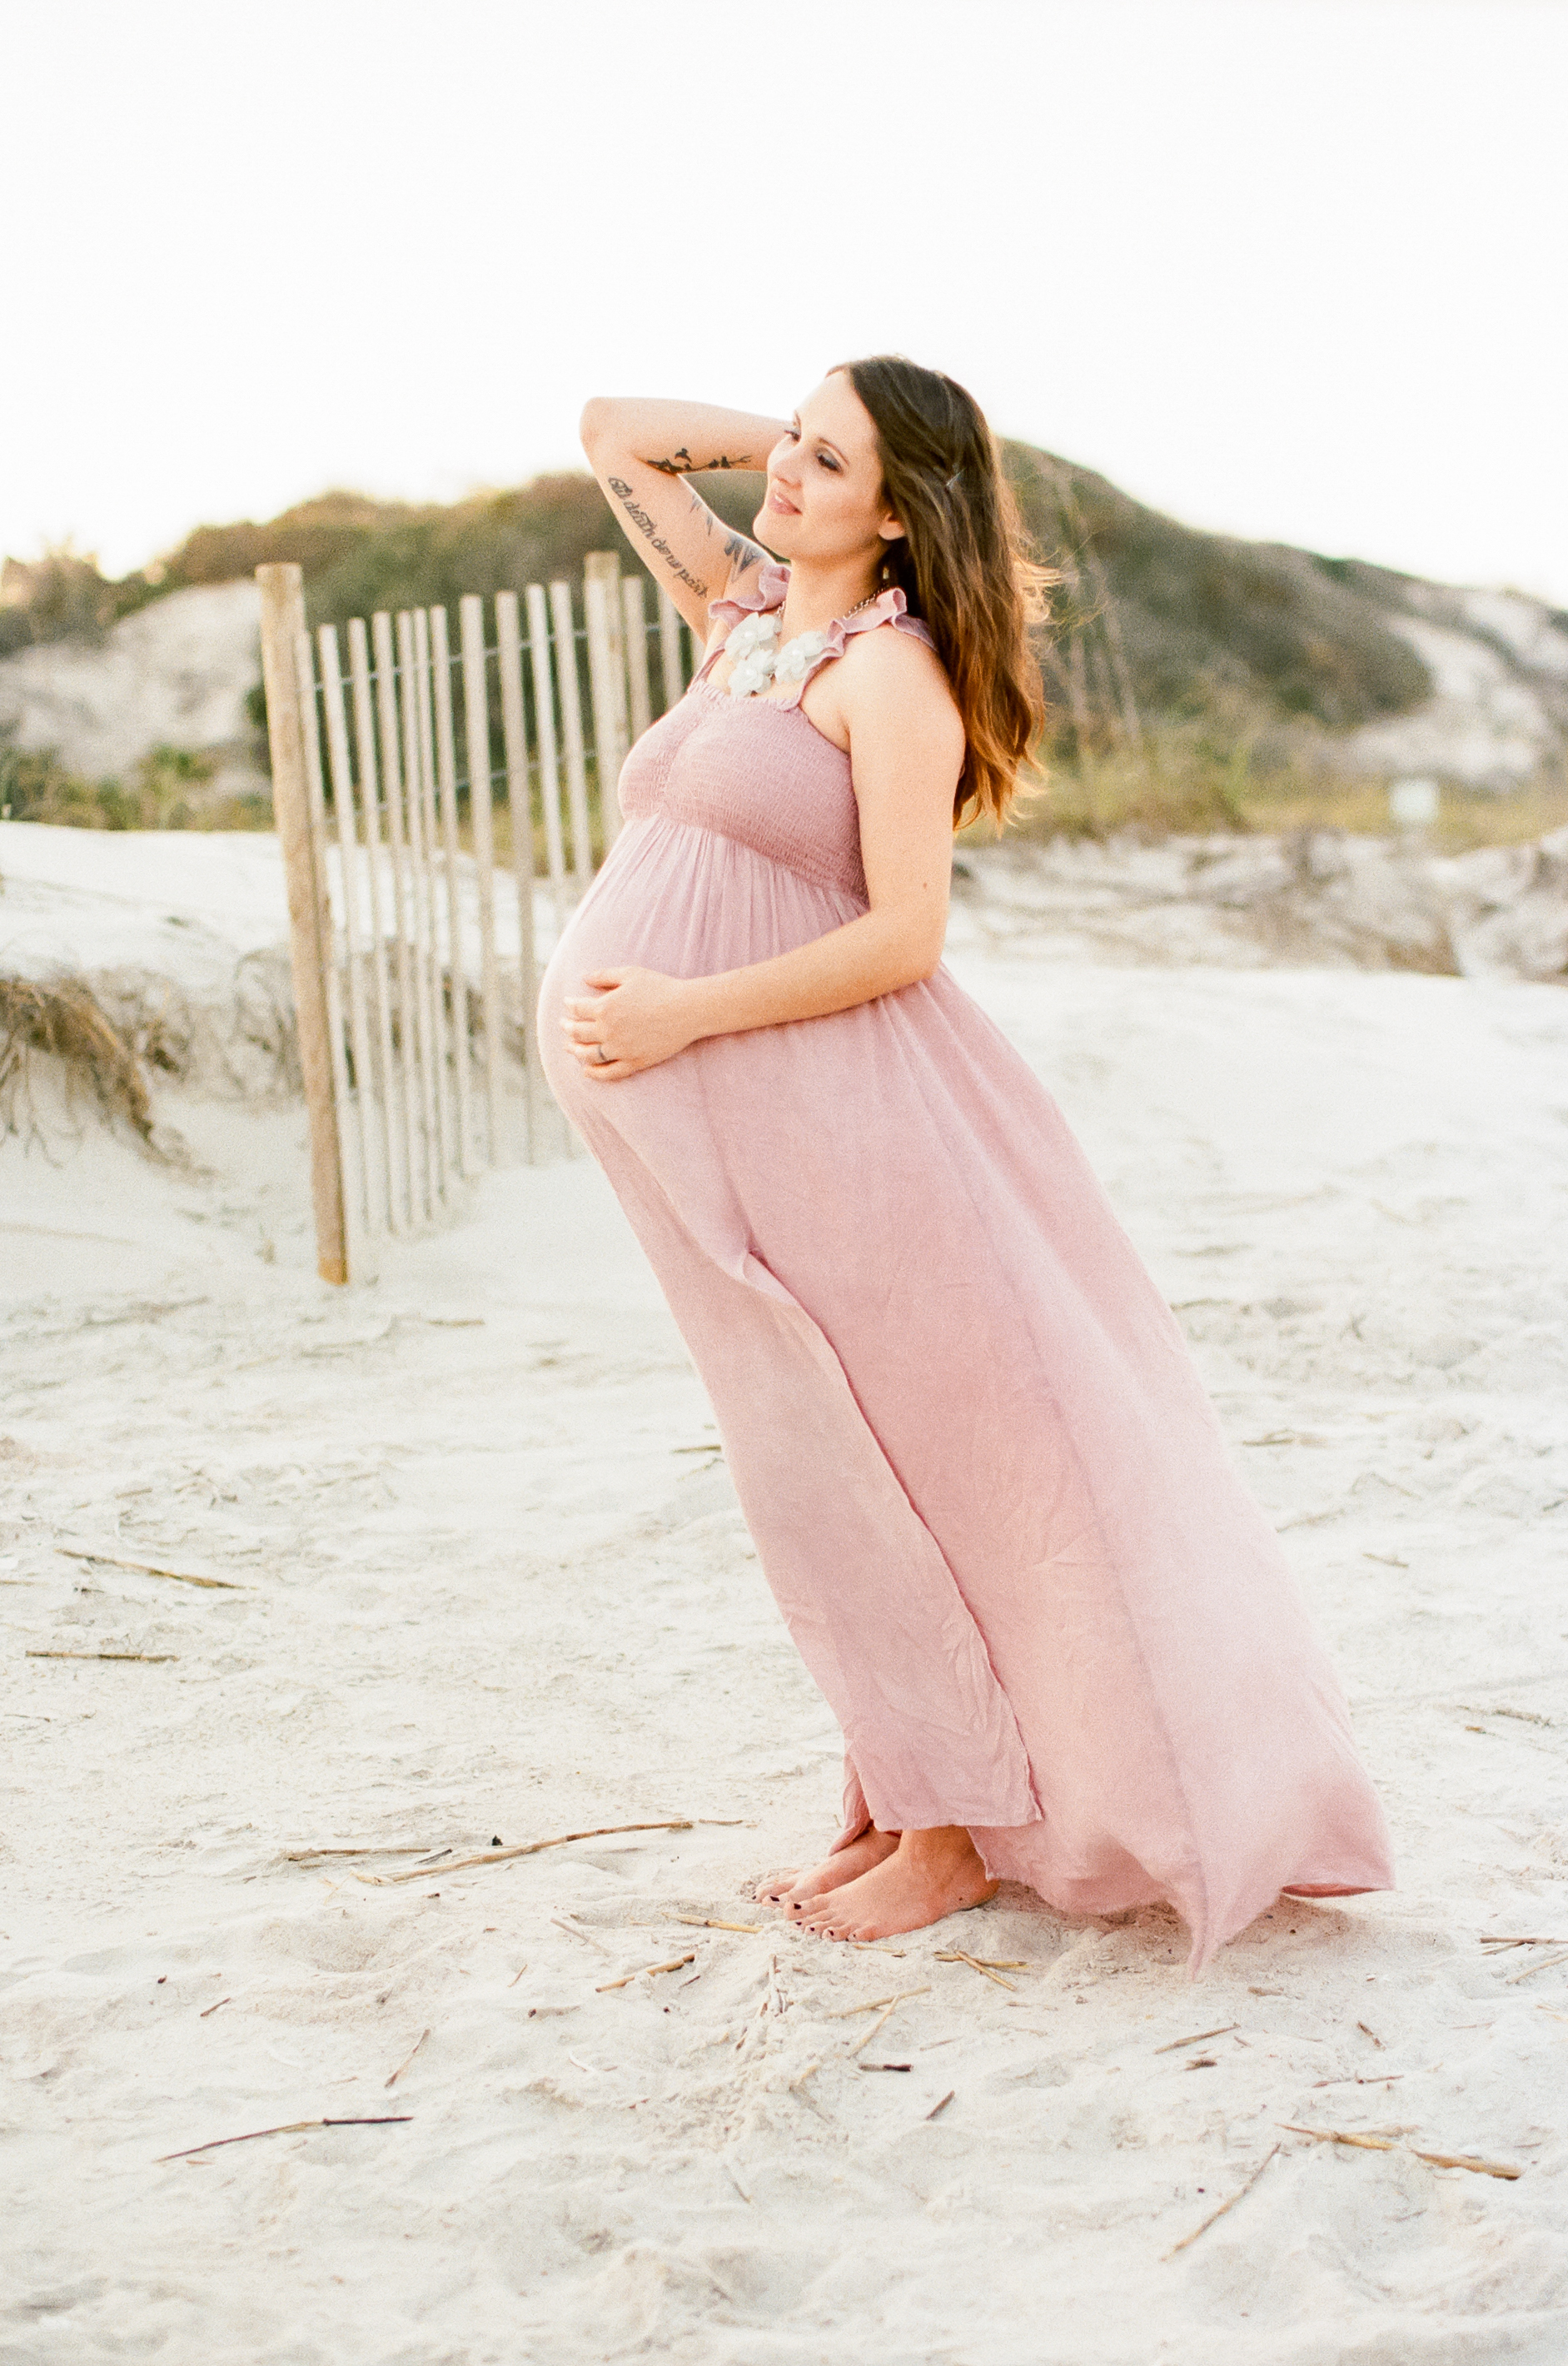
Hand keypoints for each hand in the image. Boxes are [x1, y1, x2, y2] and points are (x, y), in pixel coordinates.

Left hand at [560, 966, 699, 1080]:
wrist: (688, 1010)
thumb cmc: (661, 988)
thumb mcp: (630, 974)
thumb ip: (604, 975)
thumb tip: (583, 978)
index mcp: (605, 1007)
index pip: (577, 1009)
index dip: (569, 1005)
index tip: (567, 1004)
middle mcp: (608, 1031)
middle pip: (577, 1033)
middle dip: (567, 1028)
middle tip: (563, 1025)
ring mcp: (620, 1049)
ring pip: (588, 1055)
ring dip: (575, 1051)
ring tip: (570, 1047)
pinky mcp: (634, 1062)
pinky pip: (608, 1073)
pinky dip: (593, 1073)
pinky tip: (586, 1070)